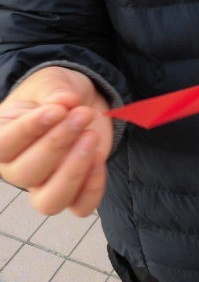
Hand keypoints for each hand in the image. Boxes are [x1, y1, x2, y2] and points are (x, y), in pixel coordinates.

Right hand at [0, 67, 112, 216]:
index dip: (29, 130)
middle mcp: (19, 167)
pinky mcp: (77, 190)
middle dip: (58, 143)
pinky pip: (81, 207)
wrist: (84, 103)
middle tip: (82, 115)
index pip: (3, 145)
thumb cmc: (59, 94)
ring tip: (91, 137)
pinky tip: (100, 158)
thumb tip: (65, 100)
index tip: (57, 110)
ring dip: (73, 171)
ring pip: (49, 201)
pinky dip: (93, 188)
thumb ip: (55, 90)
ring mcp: (47, 183)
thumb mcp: (53, 81)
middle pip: (26, 174)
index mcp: (4, 137)